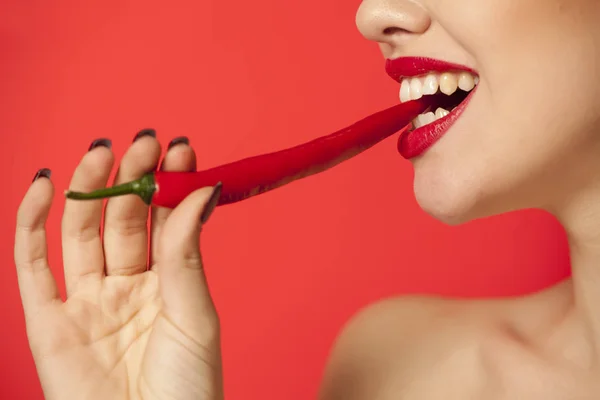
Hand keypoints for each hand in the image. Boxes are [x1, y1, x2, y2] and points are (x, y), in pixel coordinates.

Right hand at [14, 132, 223, 399]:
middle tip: (146, 141)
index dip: (170, 183)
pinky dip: (32, 222)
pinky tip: (45, 183)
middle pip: (123, 219)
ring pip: (80, 231)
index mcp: (167, 283)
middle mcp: (126, 286)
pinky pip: (32, 265)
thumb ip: (188, 253)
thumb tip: (203, 190)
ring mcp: (87, 301)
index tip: (182, 147)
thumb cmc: (187, 389)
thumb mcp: (195, 315)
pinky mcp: (48, 322)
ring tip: (105, 149)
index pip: (166, 220)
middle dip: (133, 178)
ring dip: (89, 187)